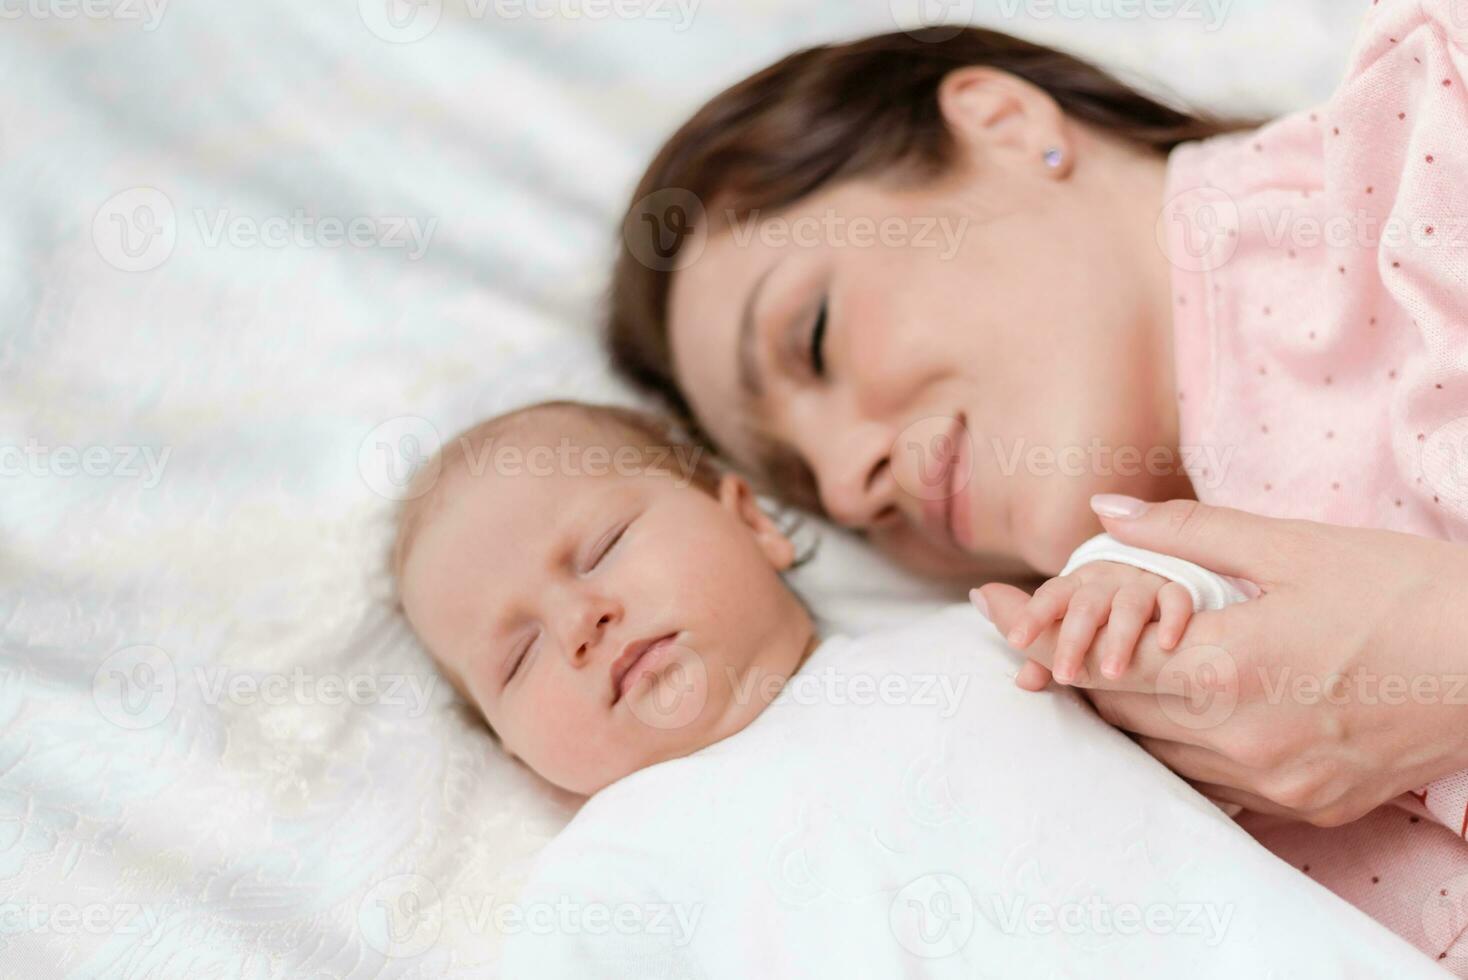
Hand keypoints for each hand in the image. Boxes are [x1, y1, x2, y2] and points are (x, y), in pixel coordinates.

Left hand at [972, 496, 1467, 826]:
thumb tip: (1101, 512)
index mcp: (1226, 669)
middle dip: (1071, 665)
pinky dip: (1180, 747)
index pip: (1094, 661)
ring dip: (1124, 709)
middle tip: (1037, 627)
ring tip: (1102, 663)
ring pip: (1156, 753)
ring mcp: (1274, 781)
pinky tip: (1178, 711)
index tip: (991, 605)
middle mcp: (1240, 739)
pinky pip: (1210, 784)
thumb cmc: (1400, 588)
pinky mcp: (1306, 804)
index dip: (1034, 630)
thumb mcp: (1289, 546)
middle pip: (1117, 709)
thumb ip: (1183, 533)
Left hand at [1004, 561, 1193, 683]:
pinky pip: (1176, 598)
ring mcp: (1143, 582)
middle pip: (1086, 606)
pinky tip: (1165, 644)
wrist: (1158, 563)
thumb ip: (1049, 652)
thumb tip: (1024, 683)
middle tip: (1065, 676)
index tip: (1016, 640)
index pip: (1051, 597)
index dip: (1033, 617)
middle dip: (1074, 641)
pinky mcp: (1176, 587)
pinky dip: (1172, 619)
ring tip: (1111, 673)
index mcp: (1078, 584)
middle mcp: (1108, 579)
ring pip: (1129, 606)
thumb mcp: (1077, 624)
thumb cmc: (1107, 608)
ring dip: (1118, 639)